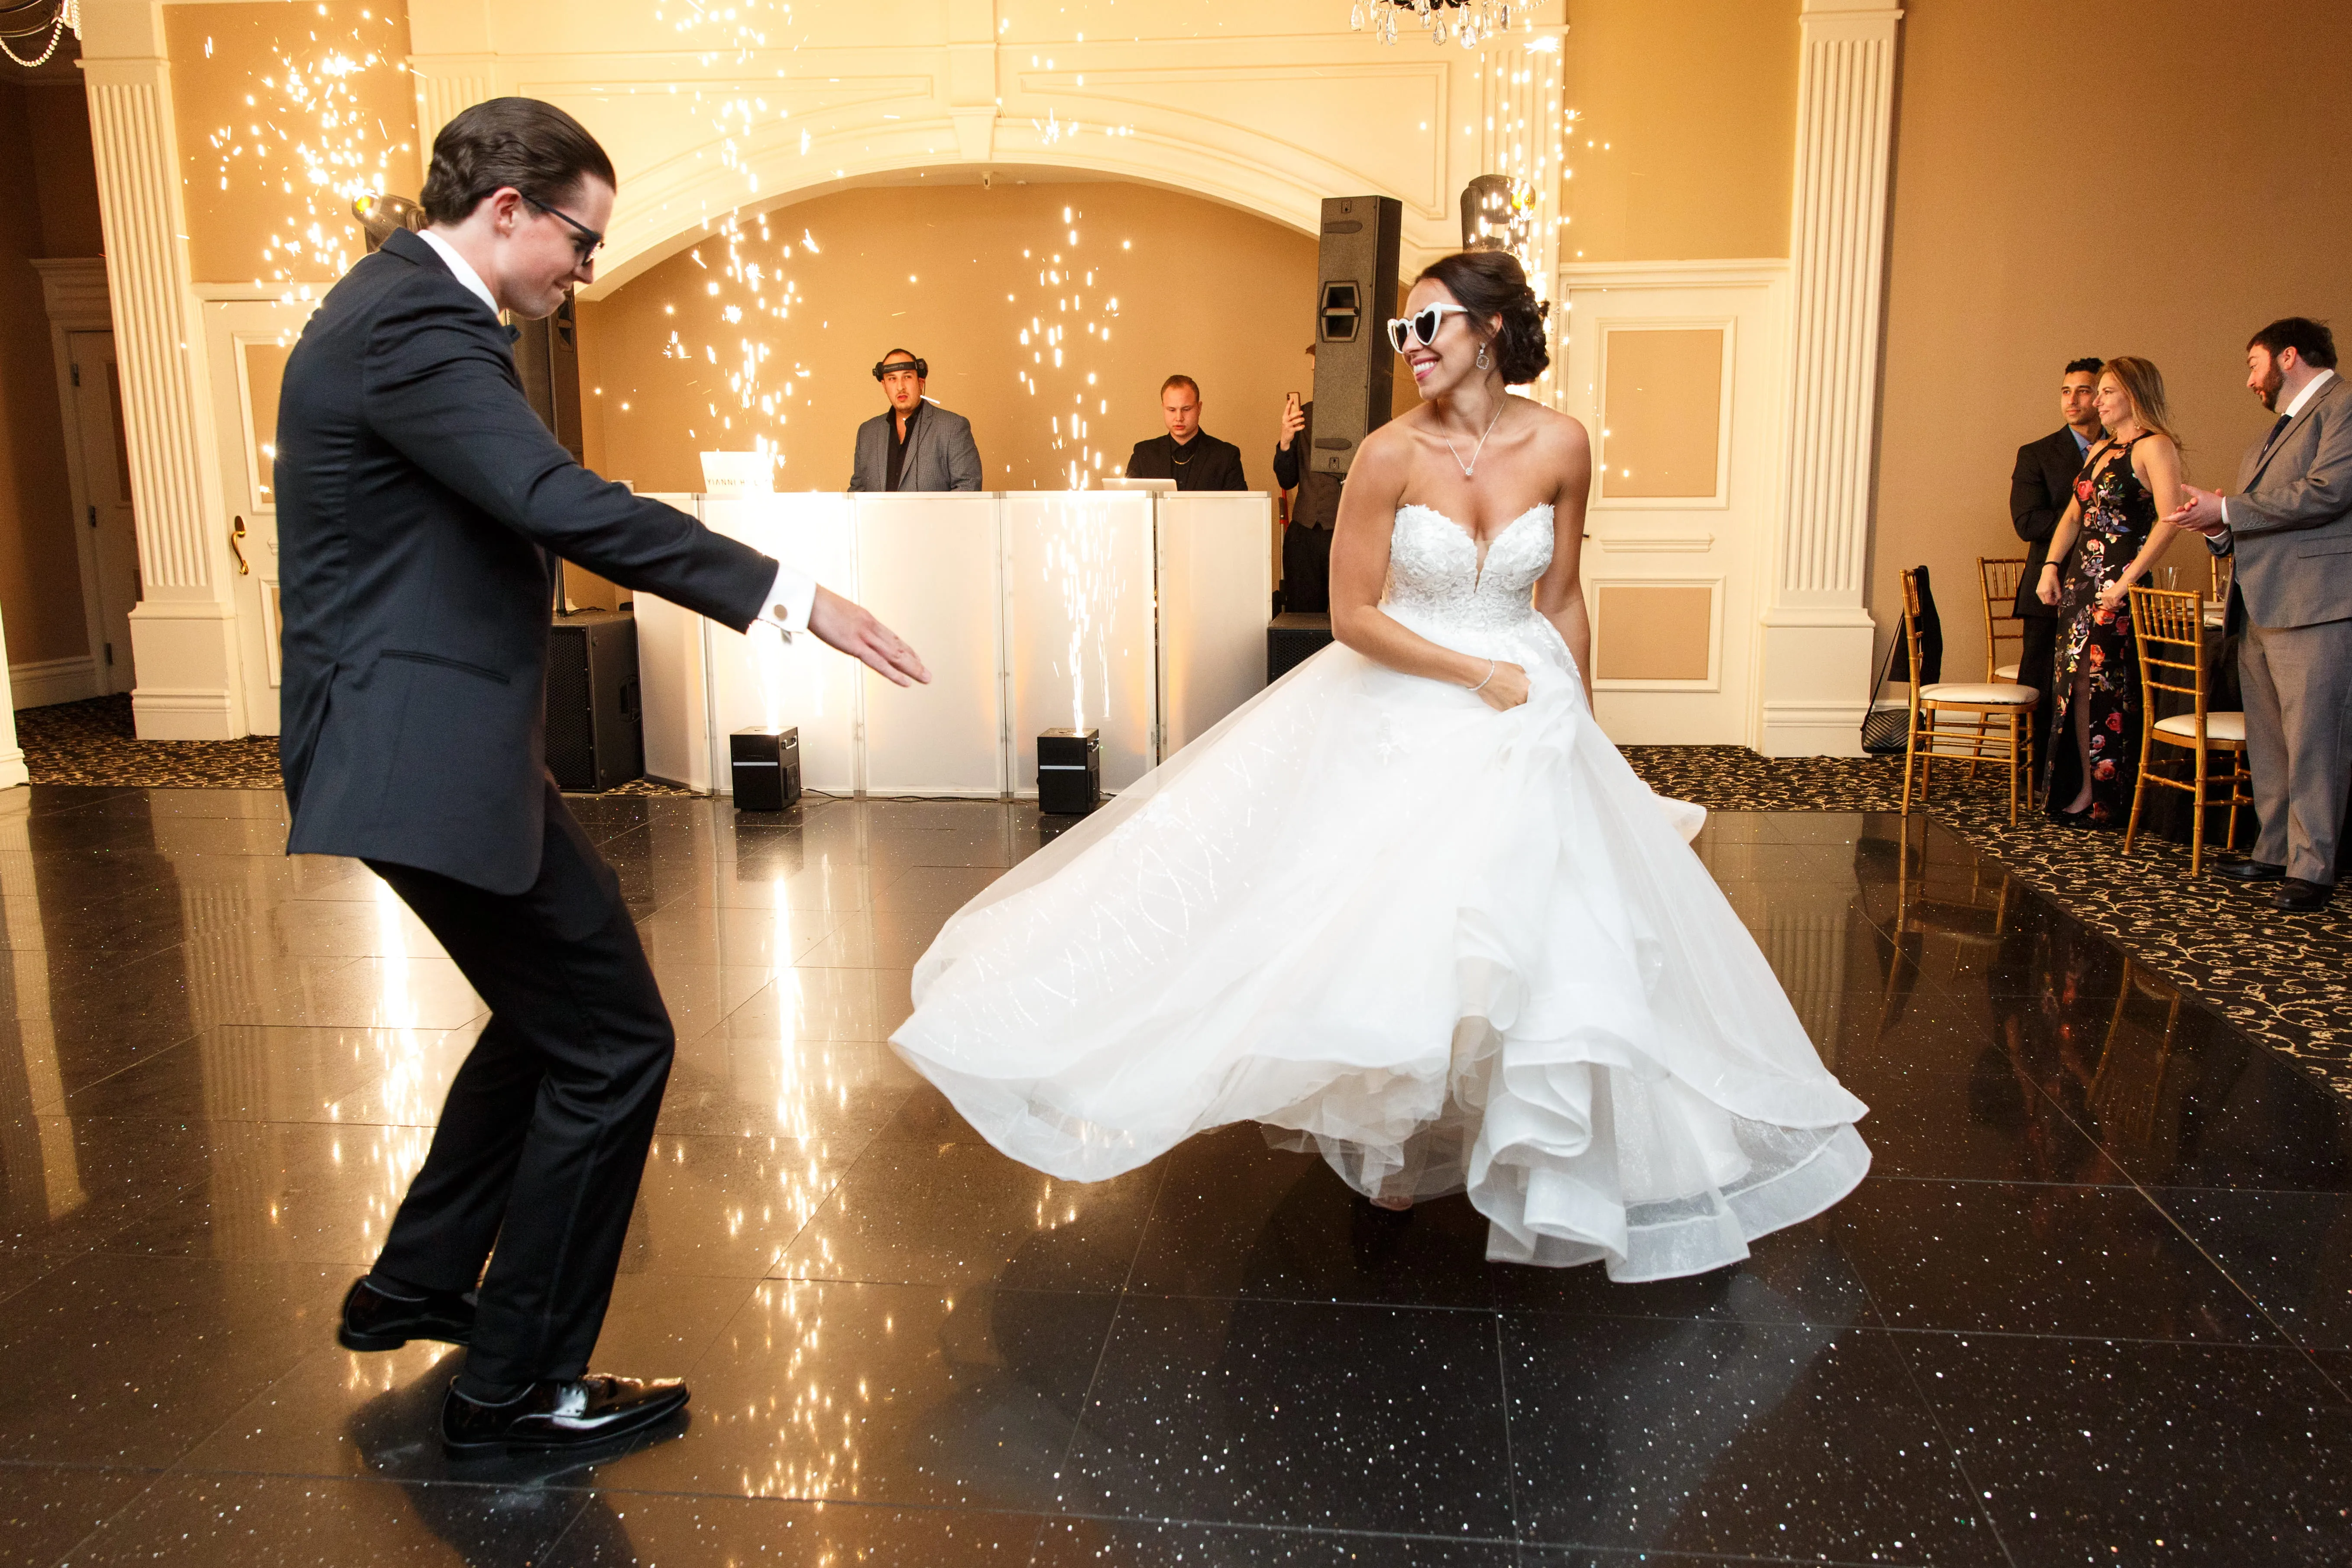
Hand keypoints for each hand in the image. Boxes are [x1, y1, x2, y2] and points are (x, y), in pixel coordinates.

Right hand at [808, 586, 929, 685]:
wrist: (809, 599)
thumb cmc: (817, 605)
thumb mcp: (837, 614)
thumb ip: (845, 623)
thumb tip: (843, 627)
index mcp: (866, 619)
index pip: (891, 636)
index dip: (905, 648)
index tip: (915, 657)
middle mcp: (870, 627)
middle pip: (897, 647)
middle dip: (913, 661)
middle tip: (927, 673)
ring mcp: (864, 636)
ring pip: (894, 655)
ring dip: (911, 668)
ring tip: (925, 678)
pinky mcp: (855, 645)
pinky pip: (878, 662)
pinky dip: (893, 673)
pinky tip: (905, 681)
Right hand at [1277, 398, 1305, 450]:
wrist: (1284, 438)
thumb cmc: (1287, 427)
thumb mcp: (1287, 421)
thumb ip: (1291, 416)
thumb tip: (1298, 410)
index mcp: (1284, 417)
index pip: (1286, 409)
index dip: (1289, 404)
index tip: (1292, 399)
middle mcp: (1285, 421)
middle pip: (1291, 416)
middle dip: (1297, 413)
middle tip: (1301, 412)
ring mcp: (1287, 426)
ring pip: (1294, 422)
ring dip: (1300, 419)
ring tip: (1303, 419)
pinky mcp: (1290, 431)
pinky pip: (1296, 428)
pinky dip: (1300, 427)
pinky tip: (1303, 426)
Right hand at [1473, 660, 1529, 711]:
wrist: (1483, 676)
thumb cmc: (1499, 670)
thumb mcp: (1517, 668)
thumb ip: (1524, 676)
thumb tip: (1525, 679)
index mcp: (1527, 688)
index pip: (1535, 694)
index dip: (1533, 693)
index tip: (1530, 692)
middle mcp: (1522, 699)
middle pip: (1528, 702)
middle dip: (1526, 699)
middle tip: (1521, 695)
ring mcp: (1513, 706)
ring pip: (1520, 708)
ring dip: (1518, 704)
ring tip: (1513, 698)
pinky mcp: (1503, 710)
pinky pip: (1511, 710)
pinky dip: (1510, 706)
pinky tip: (1507, 700)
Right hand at [2036, 564, 2060, 606]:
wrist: (2048, 573)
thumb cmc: (2053, 579)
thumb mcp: (2058, 587)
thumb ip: (2058, 595)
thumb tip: (2058, 601)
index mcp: (2046, 591)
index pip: (2048, 601)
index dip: (2053, 603)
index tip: (2057, 601)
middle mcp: (2041, 592)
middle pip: (2045, 602)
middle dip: (2050, 602)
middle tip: (2055, 600)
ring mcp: (2038, 591)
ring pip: (2043, 600)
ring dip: (2047, 600)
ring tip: (2052, 595)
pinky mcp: (2037, 590)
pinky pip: (2041, 597)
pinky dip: (2045, 597)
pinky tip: (2049, 593)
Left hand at [2096, 579, 2128, 613]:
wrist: (2125, 582)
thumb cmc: (2120, 588)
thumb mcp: (2112, 595)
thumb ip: (2110, 601)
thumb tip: (2111, 609)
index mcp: (2103, 595)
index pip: (2105, 606)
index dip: (2112, 608)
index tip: (2117, 607)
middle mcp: (2104, 596)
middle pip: (2108, 607)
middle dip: (2115, 608)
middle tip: (2121, 605)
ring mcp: (2108, 596)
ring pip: (2112, 607)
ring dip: (2119, 606)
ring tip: (2123, 602)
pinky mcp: (2114, 597)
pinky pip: (2116, 605)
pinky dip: (2121, 604)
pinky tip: (2123, 601)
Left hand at [2167, 483, 2226, 533]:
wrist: (2225, 511)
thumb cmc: (2213, 501)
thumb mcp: (2201, 494)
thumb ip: (2190, 490)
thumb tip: (2182, 485)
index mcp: (2190, 513)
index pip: (2176, 517)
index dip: (2168, 518)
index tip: (2162, 519)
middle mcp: (2192, 520)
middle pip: (2178, 523)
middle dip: (2172, 521)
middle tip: (2168, 520)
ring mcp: (2197, 524)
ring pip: (2184, 526)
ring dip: (2178, 524)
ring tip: (2175, 522)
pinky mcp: (2202, 526)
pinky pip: (2191, 528)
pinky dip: (2186, 527)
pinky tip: (2185, 525)